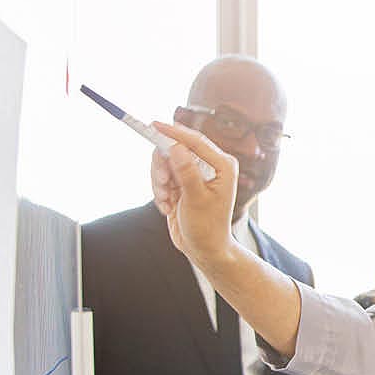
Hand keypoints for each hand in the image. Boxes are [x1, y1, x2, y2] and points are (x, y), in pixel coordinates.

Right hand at [149, 121, 237, 266]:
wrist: (203, 249)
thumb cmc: (207, 228)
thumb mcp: (197, 200)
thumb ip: (187, 173)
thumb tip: (177, 148)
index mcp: (222, 165)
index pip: (195, 141)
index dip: (173, 132)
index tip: (152, 125)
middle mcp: (209, 165)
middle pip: (175, 149)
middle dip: (163, 167)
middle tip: (163, 184)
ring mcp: (194, 173)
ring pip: (164, 162)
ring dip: (159, 182)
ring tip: (167, 201)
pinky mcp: (181, 182)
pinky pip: (161, 176)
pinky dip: (159, 191)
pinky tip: (168, 207)